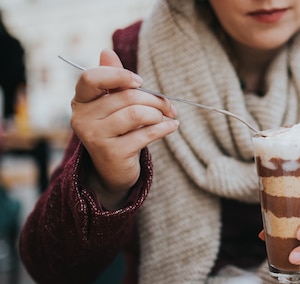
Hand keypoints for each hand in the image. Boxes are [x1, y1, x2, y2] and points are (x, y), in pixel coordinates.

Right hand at [70, 49, 178, 208]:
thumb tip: (106, 51)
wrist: (114, 170)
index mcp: (81, 101)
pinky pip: (145, 134)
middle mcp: (82, 118)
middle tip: (170, 106)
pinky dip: (164, 128)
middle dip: (154, 99)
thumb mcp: (113, 104)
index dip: (119, 75)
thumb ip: (112, 80)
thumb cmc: (117, 130)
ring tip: (168, 118)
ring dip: (158, 114)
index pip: (91, 77)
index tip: (140, 81)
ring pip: (136, 113)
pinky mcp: (112, 153)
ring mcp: (95, 137)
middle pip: (126, 96)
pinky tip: (172, 126)